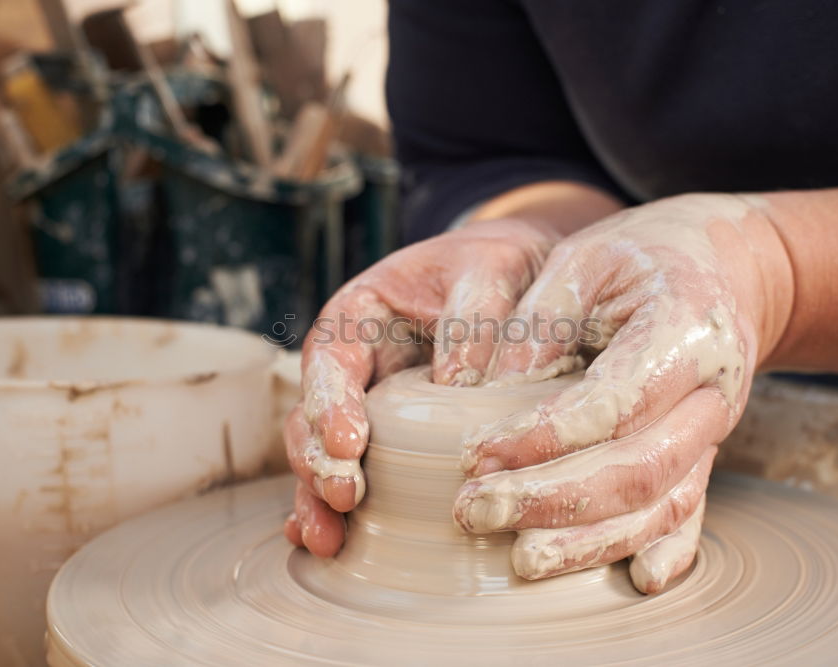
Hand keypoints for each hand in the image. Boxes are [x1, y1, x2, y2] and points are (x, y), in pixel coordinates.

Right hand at [283, 219, 560, 555]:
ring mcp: (372, 410)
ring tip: (326, 538)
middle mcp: (357, 369)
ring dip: (321, 498)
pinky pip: (364, 477)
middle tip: (342, 495)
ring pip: (328, 457)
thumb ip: (475, 314)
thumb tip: (458, 382)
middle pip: (314, 418)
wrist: (523, 280)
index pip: (330, 361)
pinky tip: (333, 544)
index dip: (329, 402)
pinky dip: (342, 511)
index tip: (349, 442)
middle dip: (319, 461)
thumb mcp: (490, 269)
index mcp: (360, 318)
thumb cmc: (499, 267)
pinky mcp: (396, 443)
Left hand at [452, 193, 792, 592]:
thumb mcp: (584, 259)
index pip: (612, 401)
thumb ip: (537, 321)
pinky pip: (693, 514)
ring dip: (592, 540)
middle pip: (638, 468)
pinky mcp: (706, 455)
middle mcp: (713, 392)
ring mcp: (715, 431)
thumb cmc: (641, 257)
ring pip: (663, 504)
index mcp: (684, 330)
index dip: (542, 436)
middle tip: (474, 511)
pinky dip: (668, 552)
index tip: (474, 454)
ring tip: (522, 559)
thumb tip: (486, 390)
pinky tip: (634, 582)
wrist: (721, 267)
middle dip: (551, 499)